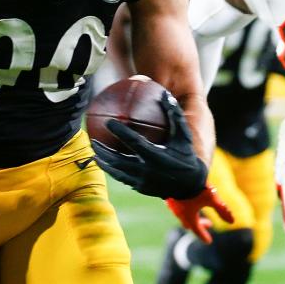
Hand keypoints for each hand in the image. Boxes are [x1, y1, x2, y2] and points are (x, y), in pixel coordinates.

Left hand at [90, 92, 206, 198]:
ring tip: (94, 151)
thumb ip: (174, 116)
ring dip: (104, 161)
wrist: (190, 185)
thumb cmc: (186, 155)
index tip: (108, 121)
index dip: (120, 132)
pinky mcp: (140, 188)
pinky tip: (104, 162)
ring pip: (117, 171)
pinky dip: (111, 170)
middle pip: (118, 160)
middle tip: (94, 139)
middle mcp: (147, 170)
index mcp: (157, 156)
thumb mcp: (183, 136)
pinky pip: (121, 178)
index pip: (134, 142)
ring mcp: (142, 181)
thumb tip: (164, 95)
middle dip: (104, 150)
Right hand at [166, 186, 233, 243]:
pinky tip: (187, 200)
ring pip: (182, 215)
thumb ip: (221, 210)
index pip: (197, 230)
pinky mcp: (168, 196)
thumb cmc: (195, 187)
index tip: (209, 241)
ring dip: (191, 215)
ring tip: (197, 210)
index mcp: (189, 217)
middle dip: (199, 225)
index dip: (204, 236)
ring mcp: (172, 205)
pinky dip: (184, 207)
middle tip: (209, 223)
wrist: (177, 173)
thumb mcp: (212, 198)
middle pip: (189, 223)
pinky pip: (176, 206)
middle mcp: (179, 213)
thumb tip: (232, 221)